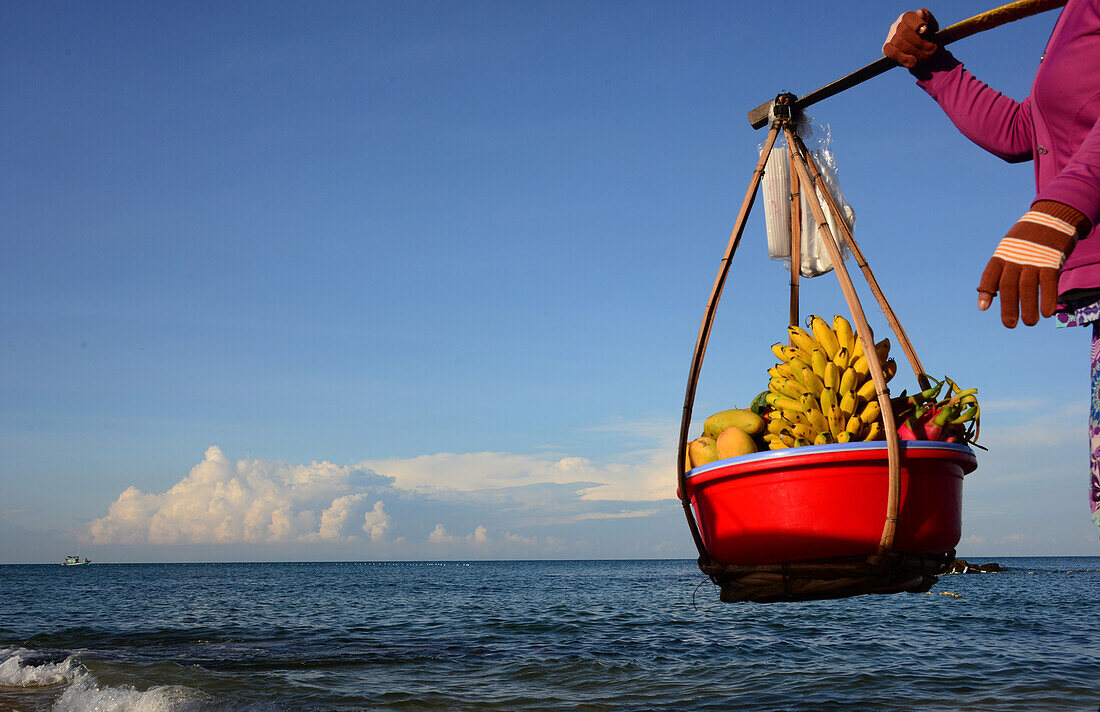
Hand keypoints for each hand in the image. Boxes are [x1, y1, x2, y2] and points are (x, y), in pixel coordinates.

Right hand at [883, 9, 939, 67]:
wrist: (924, 53)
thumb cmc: (929, 38)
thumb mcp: (933, 28)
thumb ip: (928, 20)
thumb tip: (921, 13)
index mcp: (907, 17)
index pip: (908, 18)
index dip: (916, 23)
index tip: (925, 30)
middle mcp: (896, 25)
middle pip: (904, 31)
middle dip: (919, 42)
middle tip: (932, 50)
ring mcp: (890, 37)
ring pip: (898, 43)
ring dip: (914, 51)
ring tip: (926, 58)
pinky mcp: (886, 49)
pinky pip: (892, 53)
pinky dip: (904, 58)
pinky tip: (913, 63)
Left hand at [977, 201, 1090, 327]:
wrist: (1052, 217)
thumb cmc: (1027, 239)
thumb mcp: (1010, 248)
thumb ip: (1004, 269)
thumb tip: (994, 294)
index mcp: (1002, 255)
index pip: (990, 274)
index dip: (986, 291)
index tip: (983, 308)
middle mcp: (1015, 258)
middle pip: (1008, 286)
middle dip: (1008, 308)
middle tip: (1009, 325)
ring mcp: (1033, 259)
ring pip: (1027, 288)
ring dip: (1028, 308)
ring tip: (1029, 322)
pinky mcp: (1051, 261)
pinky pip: (1048, 283)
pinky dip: (1047, 299)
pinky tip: (1047, 313)